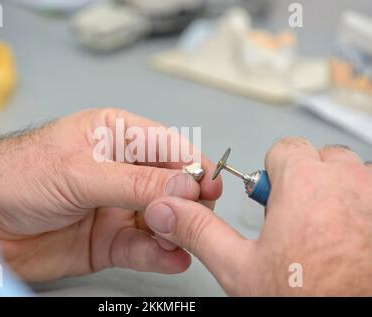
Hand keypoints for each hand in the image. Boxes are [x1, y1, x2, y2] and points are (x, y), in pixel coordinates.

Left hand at [0, 108, 220, 281]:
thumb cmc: (14, 175)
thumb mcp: (78, 173)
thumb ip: (132, 182)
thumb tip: (182, 184)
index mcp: (114, 136)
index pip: (166, 146)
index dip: (191, 164)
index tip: (209, 185)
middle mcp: (120, 172)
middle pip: (170, 185)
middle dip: (186, 201)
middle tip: (195, 216)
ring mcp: (116, 207)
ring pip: (161, 219)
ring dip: (175, 230)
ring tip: (179, 239)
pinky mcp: (109, 241)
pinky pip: (143, 248)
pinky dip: (160, 254)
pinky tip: (171, 257)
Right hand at [145, 137, 371, 295]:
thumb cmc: (311, 299)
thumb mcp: (240, 268)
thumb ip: (200, 230)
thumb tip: (169, 211)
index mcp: (304, 183)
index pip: (284, 148)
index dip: (272, 173)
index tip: (272, 198)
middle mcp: (348, 181)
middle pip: (320, 158)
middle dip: (306, 181)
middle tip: (297, 219)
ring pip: (351, 176)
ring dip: (337, 193)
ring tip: (325, 233)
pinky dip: (360, 209)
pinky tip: (350, 242)